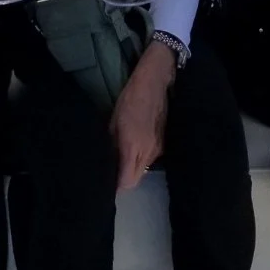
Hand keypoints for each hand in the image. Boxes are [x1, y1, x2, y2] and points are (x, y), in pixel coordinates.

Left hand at [109, 43, 174, 188]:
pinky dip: (140, 160)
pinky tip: (133, 149)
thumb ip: (111, 145)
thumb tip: (106, 162)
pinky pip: (149, 160)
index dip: (116, 186)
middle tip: (110, 173)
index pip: (126, 181)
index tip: (105, 183)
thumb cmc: (129, 100)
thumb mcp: (113, 122)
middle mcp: (148, 153)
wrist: (155, 83)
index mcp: (133, 147)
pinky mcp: (164, 144)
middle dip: (123, 180)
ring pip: (143, 171)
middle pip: (135, 180)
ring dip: (132, 170)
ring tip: (120, 159)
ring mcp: (158, 150)